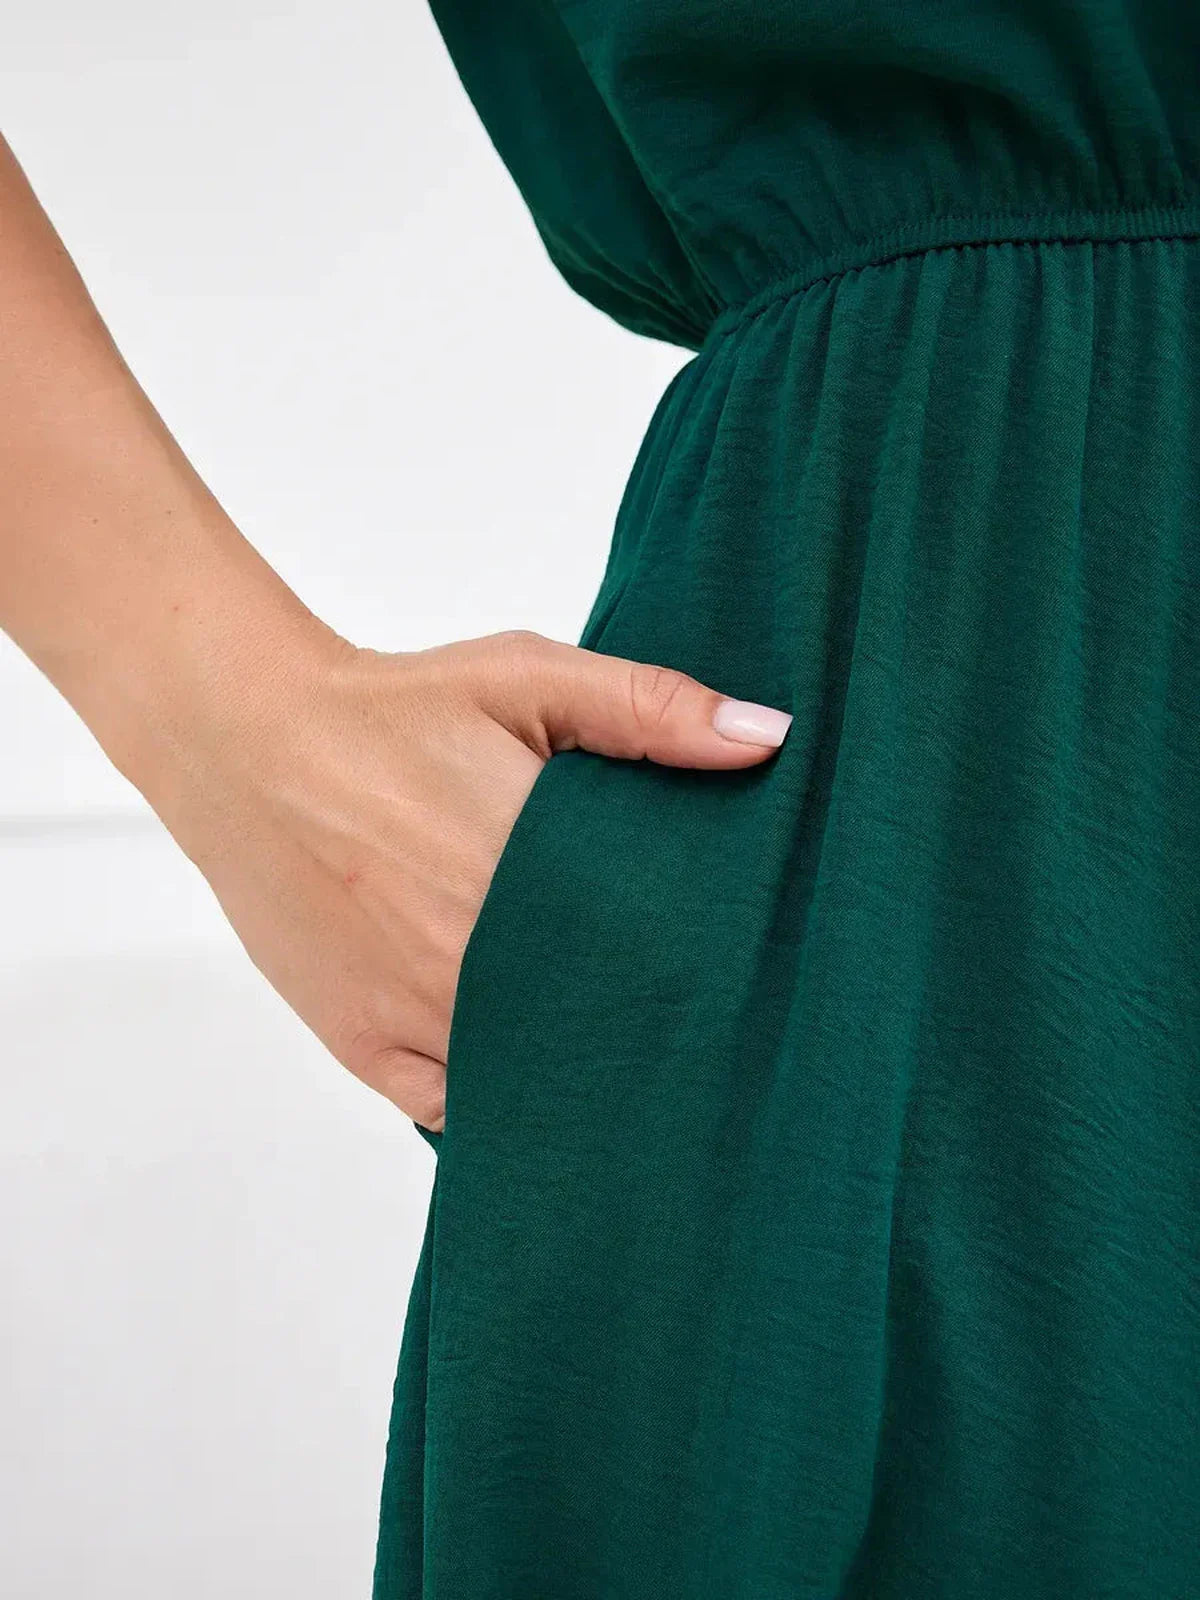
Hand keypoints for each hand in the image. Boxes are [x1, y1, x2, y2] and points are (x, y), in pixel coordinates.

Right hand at [154, 628, 791, 1132]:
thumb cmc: (390, 711)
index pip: (661, 961)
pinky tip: (532, 1073)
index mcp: (531, 874)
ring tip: (622, 1054)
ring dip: (579, 1075)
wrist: (247, 743)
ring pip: (535, 1085)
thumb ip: (650, 708)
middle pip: (606, 1035)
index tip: (743, 975)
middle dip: (651, 1032)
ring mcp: (420, 1018)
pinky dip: (498, 1099)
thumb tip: (767, 740)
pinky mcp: (368, 1049)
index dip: (707, 976)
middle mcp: (478, 963)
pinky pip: (457, 1113)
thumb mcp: (526, 679)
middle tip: (697, 1026)